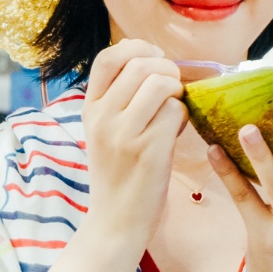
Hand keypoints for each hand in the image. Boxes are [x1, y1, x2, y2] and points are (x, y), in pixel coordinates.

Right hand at [80, 40, 187, 252]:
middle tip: (172, 91)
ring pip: (161, 83)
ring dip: (177, 93)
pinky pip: (175, 111)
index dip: (138, 48)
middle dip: (168, 70)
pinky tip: (176, 133)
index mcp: (90, 109)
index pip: (109, 57)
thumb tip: (156, 62)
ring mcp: (123, 134)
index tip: (155, 59)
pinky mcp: (148, 150)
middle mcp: (101, 117)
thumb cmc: (119, 175)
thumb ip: (120, 99)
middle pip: (142, 64)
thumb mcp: (105, 132)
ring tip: (173, 113)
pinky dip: (183, 117)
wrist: (115, 223)